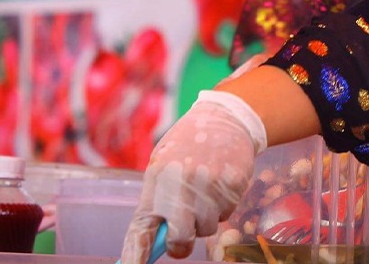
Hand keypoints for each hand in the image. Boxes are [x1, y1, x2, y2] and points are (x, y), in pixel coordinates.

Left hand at [120, 91, 264, 263]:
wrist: (226, 119)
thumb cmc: (188, 144)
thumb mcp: (164, 164)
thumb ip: (158, 198)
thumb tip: (156, 236)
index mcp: (157, 179)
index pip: (143, 226)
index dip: (136, 253)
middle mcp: (181, 185)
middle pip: (179, 239)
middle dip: (180, 244)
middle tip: (183, 235)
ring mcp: (208, 188)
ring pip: (206, 229)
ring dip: (205, 219)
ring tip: (205, 191)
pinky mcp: (232, 188)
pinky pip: (225, 215)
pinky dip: (222, 205)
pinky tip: (219, 183)